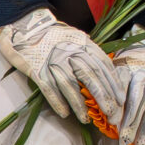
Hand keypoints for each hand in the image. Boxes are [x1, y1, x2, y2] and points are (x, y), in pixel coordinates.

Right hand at [0, 8, 125, 127]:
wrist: (24, 24)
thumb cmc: (53, 36)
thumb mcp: (75, 38)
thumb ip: (89, 53)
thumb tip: (106, 72)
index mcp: (82, 43)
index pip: (102, 64)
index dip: (113, 83)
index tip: (121, 98)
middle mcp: (70, 51)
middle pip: (90, 76)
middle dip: (103, 96)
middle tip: (112, 113)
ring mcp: (53, 60)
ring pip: (70, 85)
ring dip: (80, 104)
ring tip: (86, 120)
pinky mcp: (37, 69)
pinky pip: (49, 88)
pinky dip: (58, 101)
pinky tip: (65, 113)